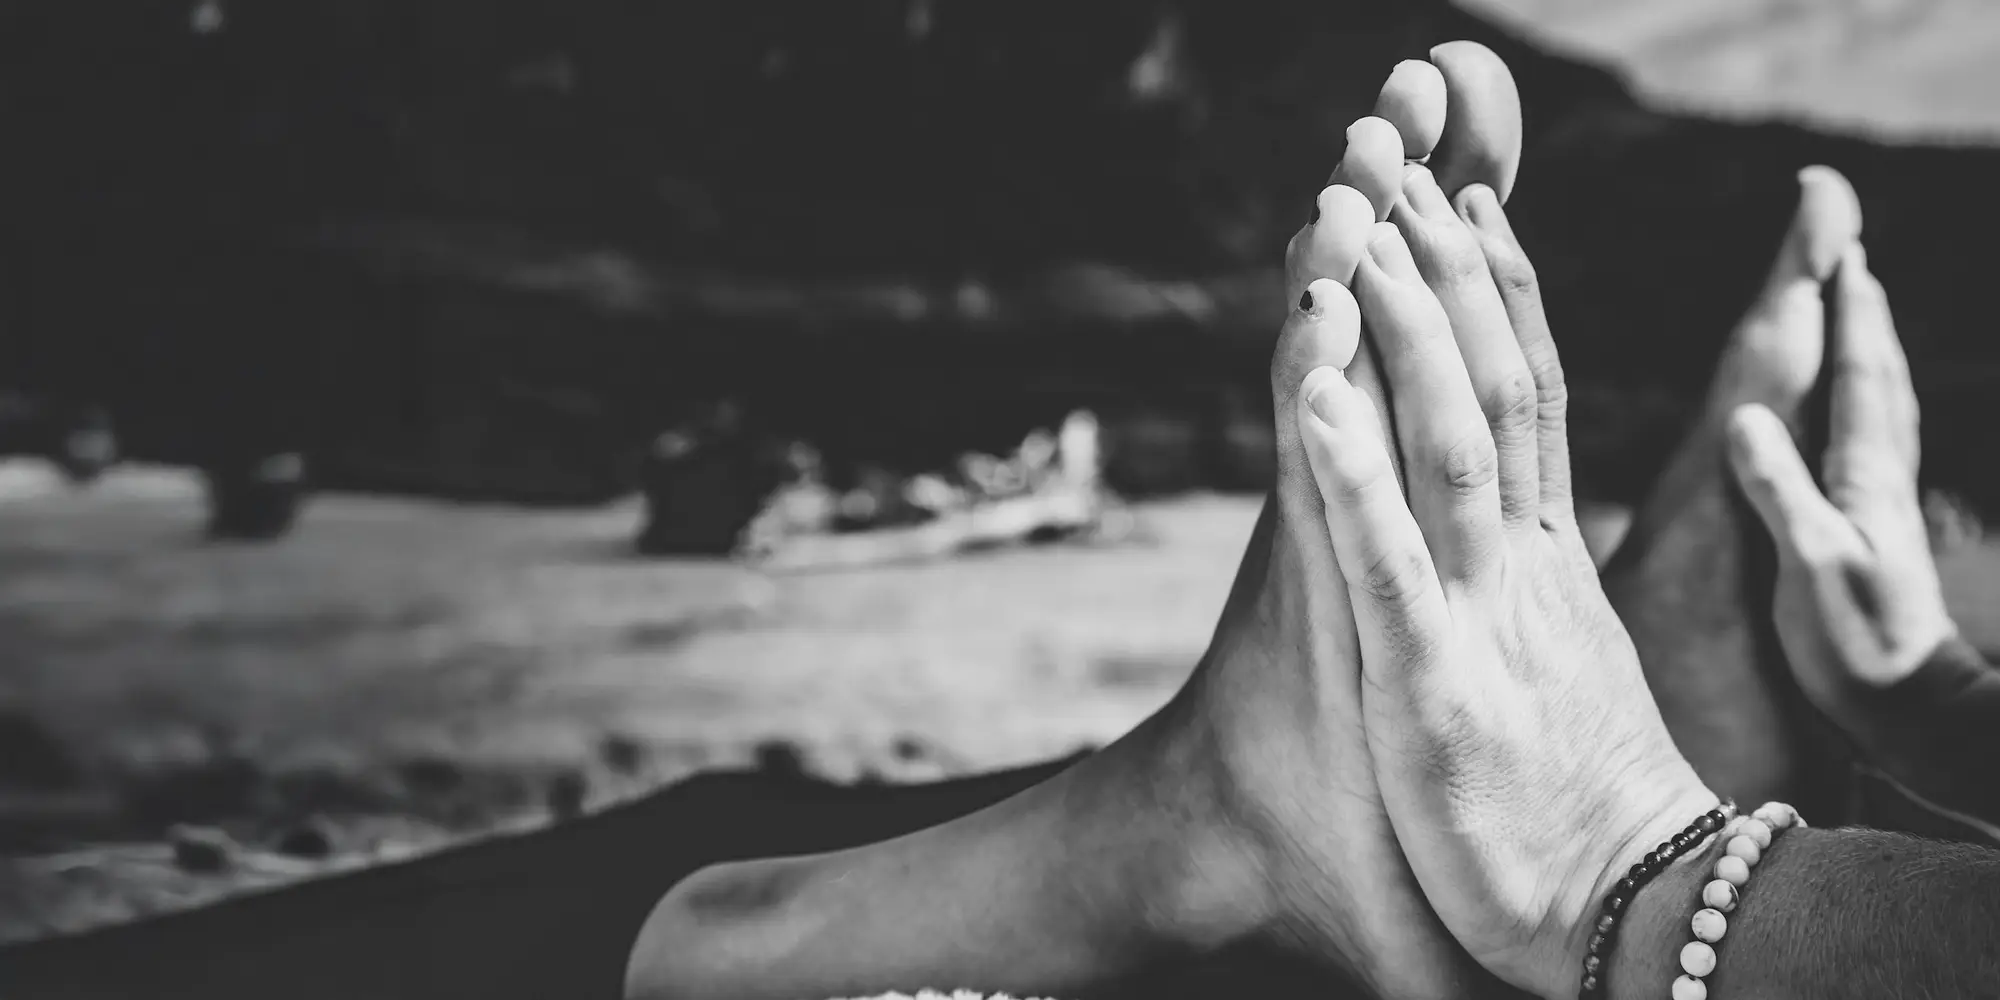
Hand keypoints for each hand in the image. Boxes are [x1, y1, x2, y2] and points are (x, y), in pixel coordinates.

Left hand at [1293, 172, 1713, 997]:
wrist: (1632, 919)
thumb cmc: (1583, 805)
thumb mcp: (1565, 666)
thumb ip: (1542, 595)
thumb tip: (1528, 543)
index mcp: (1548, 563)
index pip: (1531, 398)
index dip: (1499, 296)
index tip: (1467, 206)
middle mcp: (1517, 571)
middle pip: (1488, 390)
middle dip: (1439, 274)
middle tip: (1395, 167)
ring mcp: (1476, 624)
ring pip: (1440, 448)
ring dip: (1397, 335)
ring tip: (1354, 232)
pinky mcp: (1428, 692)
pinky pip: (1382, 561)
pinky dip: (1345, 473)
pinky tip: (1310, 393)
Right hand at [1724, 245, 1957, 730]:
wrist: (1917, 714)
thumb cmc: (1859, 648)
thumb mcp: (1808, 566)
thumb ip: (1780, 489)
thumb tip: (1748, 415)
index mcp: (1864, 478)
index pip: (1861, 373)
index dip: (1851, 309)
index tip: (1840, 246)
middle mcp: (1883, 482)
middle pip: (1883, 377)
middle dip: (1867, 314)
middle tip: (1852, 257)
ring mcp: (1888, 508)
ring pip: (1890, 407)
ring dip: (1876, 353)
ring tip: (1862, 316)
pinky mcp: (1884, 535)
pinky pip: (1880, 444)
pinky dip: (1874, 405)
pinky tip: (1862, 417)